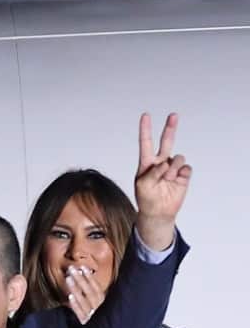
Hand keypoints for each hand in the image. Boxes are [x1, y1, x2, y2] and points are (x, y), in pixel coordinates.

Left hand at [63, 264, 106, 323]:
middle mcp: (100, 309)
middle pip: (90, 292)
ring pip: (84, 300)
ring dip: (76, 288)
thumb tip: (87, 283)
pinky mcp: (86, 325)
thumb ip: (95, 298)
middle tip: (71, 268)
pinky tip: (69, 296)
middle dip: (80, 279)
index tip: (82, 267)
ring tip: (68, 278)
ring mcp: (93, 317)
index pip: (96, 288)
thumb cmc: (99, 325)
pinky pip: (80, 313)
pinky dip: (76, 305)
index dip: (89, 278)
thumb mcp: (100, 310)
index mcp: (105, 304)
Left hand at [134, 112, 191, 250]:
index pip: (146, 143)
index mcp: (146, 163)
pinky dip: (181, 174)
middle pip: (166, 141)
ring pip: (177, 158)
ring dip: (172, 169)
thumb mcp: (142, 185)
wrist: (158, 212)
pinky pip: (186, 168)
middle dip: (170, 128)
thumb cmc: (146, 198)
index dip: (146, 129)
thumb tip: (165, 163)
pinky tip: (176, 181)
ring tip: (166, 180)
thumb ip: (152, 172)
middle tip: (173, 115)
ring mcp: (173, 167)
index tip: (146, 115)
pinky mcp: (183, 174)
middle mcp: (160, 162)